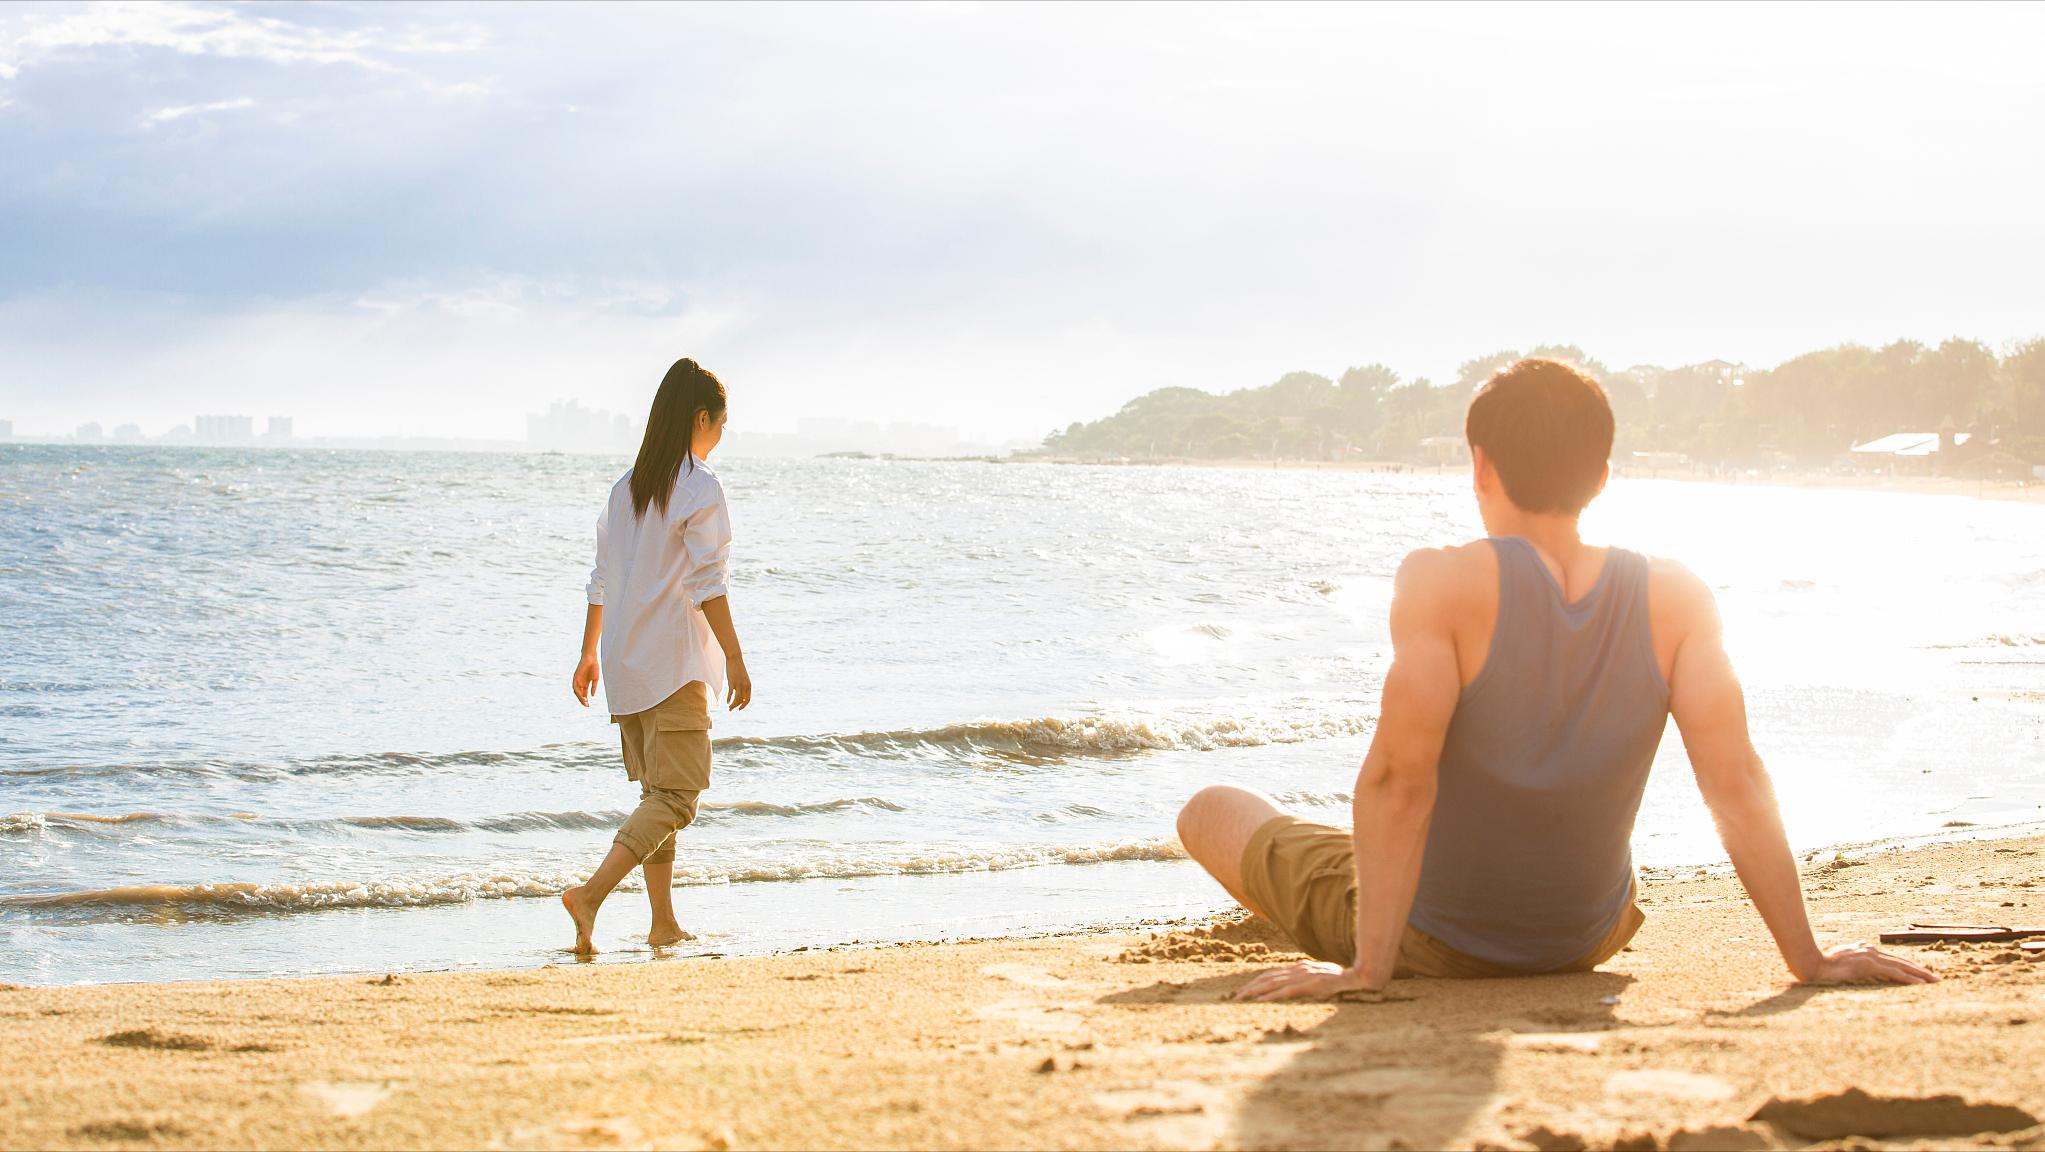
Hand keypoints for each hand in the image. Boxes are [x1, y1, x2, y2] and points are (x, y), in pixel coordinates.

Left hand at [572, 654, 598, 706]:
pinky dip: (578, 691)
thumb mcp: (595, 679)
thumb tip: (592, 695)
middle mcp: (580, 683)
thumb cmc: (594, 667)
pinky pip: (575, 686)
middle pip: (580, 694)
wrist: (591, 658)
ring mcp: (577, 680)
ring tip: (584, 701)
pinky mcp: (575, 677)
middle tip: (586, 705)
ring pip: (577, 691)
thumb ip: (593, 687)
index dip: (586, 700)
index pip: (584, 694)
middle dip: (583, 700)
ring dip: (579, 697)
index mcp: (585, 684)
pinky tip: (581, 695)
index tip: (588, 705)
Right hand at [726, 655, 751, 710]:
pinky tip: (727, 702)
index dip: (744, 705)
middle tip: (732, 709)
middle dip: (737, 707)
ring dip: (733, 705)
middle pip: (742, 701)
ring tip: (729, 708)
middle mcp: (745, 686)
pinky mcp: (732, 682)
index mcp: (749, 685)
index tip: (739, 709)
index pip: (748, 699)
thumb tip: (740, 695)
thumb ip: (743, 687)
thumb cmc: (739, 668)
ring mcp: (738, 684)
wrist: (735, 658)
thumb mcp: (743, 679)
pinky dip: (729, 699)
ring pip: (737, 699)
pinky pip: (731, 693)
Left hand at [1232, 960, 1381, 1001]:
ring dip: (1254, 992)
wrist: (1358, 977)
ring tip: (1240, 1000)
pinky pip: (1285, 992)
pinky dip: (1270, 996)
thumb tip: (1294, 988)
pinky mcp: (1309, 986)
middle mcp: (1298, 970)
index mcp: (1299, 968)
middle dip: (1249, 988)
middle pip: (1267, 978)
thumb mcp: (1320, 978)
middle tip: (1234, 997)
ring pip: (1272, 984)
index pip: (1272, 975)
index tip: (1243, 991)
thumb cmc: (1341, 980)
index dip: (1256, 983)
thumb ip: (1306, 981)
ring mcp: (1303, 977)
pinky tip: (1259, 1002)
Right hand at [1797, 943, 1937, 984]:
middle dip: (1920, 971)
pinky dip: (1908, 979)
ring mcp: (1871, 957)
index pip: (1893, 960)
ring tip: (1934, 982)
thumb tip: (1859, 958)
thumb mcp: (1841, 959)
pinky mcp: (1869, 965)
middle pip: (1902, 962)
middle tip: (1936, 979)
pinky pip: (1894, 973)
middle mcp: (1871, 950)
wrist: (1812, 963)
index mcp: (1866, 950)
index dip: (1909, 967)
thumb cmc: (1822, 964)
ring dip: (1920, 975)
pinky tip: (1920, 984)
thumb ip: (1854, 958)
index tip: (1922, 975)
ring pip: (1902, 967)